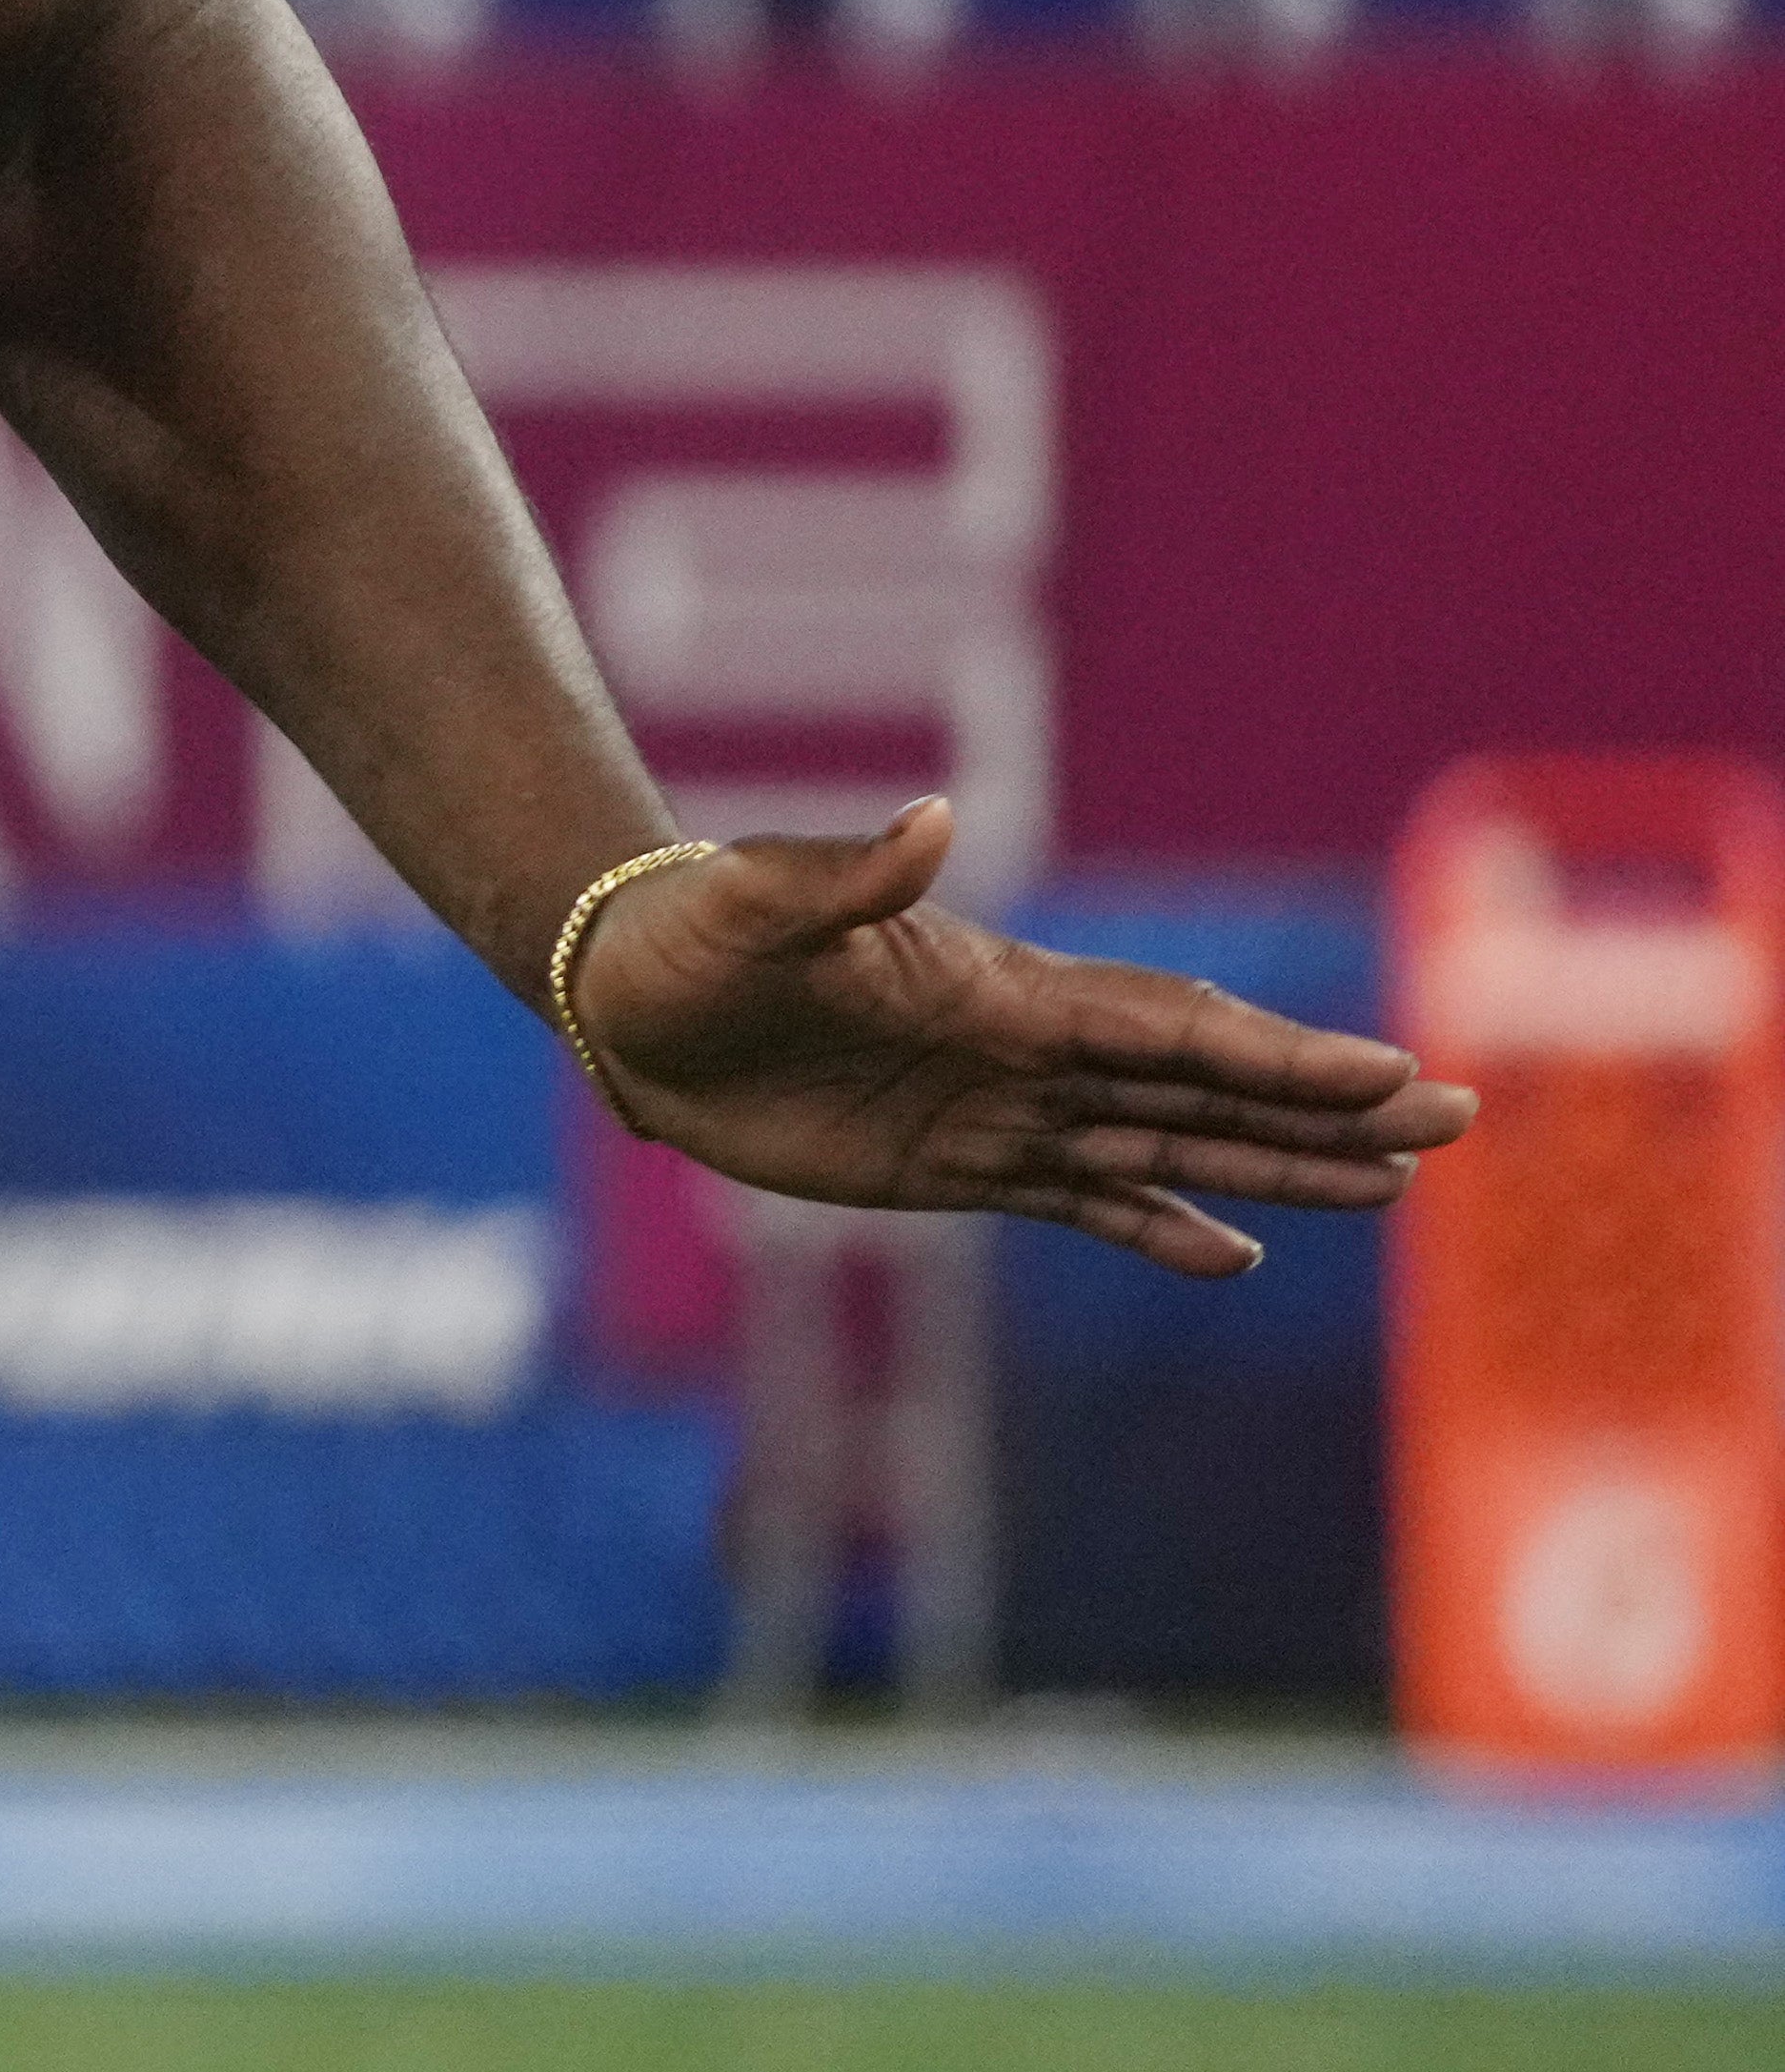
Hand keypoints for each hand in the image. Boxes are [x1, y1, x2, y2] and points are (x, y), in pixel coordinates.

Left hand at [569, 801, 1477, 1275]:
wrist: (622, 994)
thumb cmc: (684, 938)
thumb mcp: (754, 905)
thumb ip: (845, 877)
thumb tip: (928, 818)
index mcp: (996, 989)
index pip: (1166, 1029)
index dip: (1274, 1052)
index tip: (1381, 1071)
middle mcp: (1019, 1049)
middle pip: (1200, 1084)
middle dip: (1321, 1107)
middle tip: (1450, 1125)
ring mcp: (992, 1110)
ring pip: (1163, 1145)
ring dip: (1271, 1165)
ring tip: (1387, 1189)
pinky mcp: (948, 1165)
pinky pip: (1077, 1200)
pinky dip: (1156, 1225)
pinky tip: (1232, 1253)